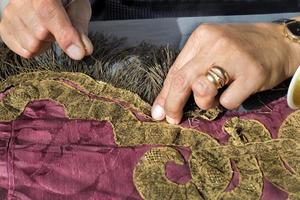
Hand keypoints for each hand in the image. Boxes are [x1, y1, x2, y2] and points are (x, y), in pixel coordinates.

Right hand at [0, 0, 92, 59]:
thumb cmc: (66, 1)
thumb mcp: (78, 8)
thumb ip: (79, 28)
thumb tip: (83, 50)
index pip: (48, 13)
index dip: (64, 35)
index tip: (78, 53)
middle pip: (40, 34)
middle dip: (55, 37)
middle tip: (58, 27)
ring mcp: (10, 13)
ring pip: (31, 45)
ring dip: (44, 44)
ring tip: (47, 29)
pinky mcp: (5, 26)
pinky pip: (23, 51)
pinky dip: (35, 49)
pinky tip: (38, 35)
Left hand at [151, 23, 299, 123]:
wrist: (280, 42)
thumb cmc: (239, 50)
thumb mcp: (211, 51)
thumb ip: (190, 70)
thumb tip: (166, 101)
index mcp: (202, 37)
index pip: (175, 70)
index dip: (164, 95)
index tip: (159, 112)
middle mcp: (216, 44)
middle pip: (182, 81)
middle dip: (173, 105)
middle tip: (172, 119)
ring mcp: (235, 58)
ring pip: (202, 92)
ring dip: (204, 103)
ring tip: (217, 95)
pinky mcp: (252, 74)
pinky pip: (228, 102)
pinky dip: (229, 102)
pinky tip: (238, 90)